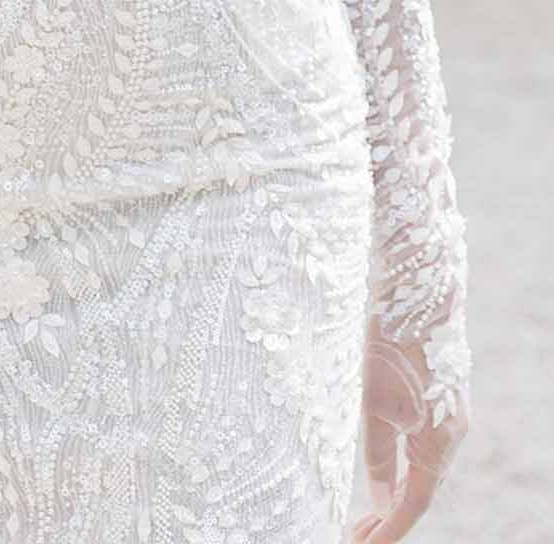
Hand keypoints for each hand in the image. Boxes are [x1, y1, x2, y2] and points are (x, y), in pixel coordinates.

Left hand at [351, 318, 468, 541]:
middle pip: (420, 490)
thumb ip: (377, 454)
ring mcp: (450, 416)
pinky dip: (403, 465)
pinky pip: (424, 446)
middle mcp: (452, 435)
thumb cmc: (392, 344)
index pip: (412, 503)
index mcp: (438, 443)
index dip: (387, 530)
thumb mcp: (372, 402)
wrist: (418, 289)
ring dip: (396, 492)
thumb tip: (379, 497)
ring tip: (365, 512)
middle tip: (356, 534)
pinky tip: (385, 469)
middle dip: (389, 517)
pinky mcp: (442, 398)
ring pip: (423, 468)